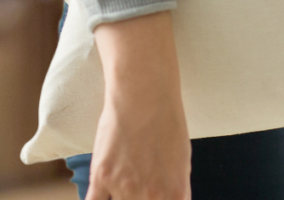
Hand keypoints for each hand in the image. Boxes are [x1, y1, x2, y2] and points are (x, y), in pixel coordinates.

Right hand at [88, 12, 190, 199]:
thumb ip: (173, 194)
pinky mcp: (102, 178)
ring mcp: (126, 189)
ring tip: (123, 192)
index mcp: (176, 195)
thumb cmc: (167, 125)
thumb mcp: (181, 163)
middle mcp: (152, 197)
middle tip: (136, 198)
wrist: (145, 94)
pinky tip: (103, 195)